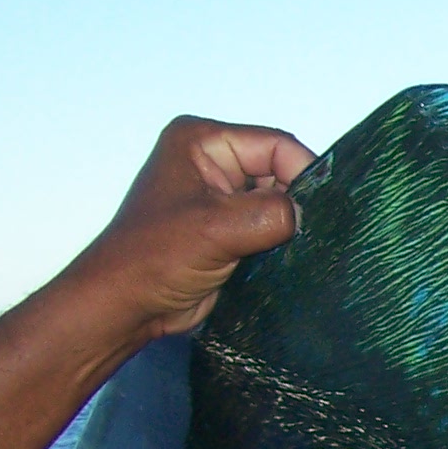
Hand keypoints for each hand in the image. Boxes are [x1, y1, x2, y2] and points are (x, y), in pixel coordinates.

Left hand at [50, 117, 314, 345]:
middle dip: (297, 204)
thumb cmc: (155, 258)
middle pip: (280, 172)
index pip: (275, 145)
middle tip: (310, 237)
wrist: (125, 307)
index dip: (304, 174)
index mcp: (202, 141)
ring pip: (280, 204)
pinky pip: (272, 228)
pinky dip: (283, 245)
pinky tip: (289, 262)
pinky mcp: (230, 229)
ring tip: (300, 252)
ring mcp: (222, 196)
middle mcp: (213, 161)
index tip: (322, 214)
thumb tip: (312, 215)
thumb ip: (272, 213)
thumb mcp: (216, 227)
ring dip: (291, 229)